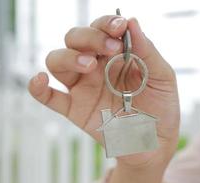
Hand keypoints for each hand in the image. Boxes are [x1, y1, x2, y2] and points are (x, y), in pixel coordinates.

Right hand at [28, 16, 179, 169]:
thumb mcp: (162, 77)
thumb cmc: (160, 108)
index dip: (105, 24)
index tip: (119, 27)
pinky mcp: (74, 109)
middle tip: (111, 48)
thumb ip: (147, 51)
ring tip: (89, 65)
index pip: (100, 30)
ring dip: (68, 57)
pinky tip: (40, 79)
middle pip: (74, 39)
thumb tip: (132, 21)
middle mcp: (95, 67)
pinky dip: (37, 88)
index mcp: (115, 55)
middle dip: (89, 38)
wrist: (154, 143)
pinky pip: (49, 97)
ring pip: (57, 61)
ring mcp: (82, 87)